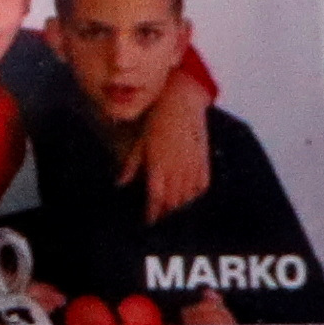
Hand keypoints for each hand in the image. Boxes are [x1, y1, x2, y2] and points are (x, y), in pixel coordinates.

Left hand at [140, 64, 213, 221]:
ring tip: (172, 213)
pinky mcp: (204, 160)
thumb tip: (120, 183)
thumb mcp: (140, 142)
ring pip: (187, 197)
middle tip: (160, 220)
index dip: (152, 213)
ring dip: (179, 207)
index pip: (155, 198)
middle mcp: (177, 169)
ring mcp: (192, 166)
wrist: (181, 103)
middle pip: (172, 202)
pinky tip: (189, 199)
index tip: (149, 221)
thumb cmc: (156, 121)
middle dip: (165, 214)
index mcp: (159, 166)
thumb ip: (131, 165)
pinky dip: (195, 195)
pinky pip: (202, 186)